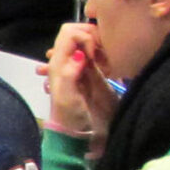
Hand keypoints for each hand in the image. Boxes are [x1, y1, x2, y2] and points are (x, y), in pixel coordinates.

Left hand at [43, 22, 118, 148]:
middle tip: (101, 58)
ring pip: (91, 44)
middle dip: (93, 40)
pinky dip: (106, 57)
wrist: (80, 136)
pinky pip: (99, 57)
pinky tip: (110, 70)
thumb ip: (70, 73)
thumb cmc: (71, 118)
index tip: (92, 53)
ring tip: (107, 65)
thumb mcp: (67, 96)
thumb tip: (80, 53)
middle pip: (80, 34)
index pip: (68, 33)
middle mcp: (70, 62)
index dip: (83, 37)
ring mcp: (83, 68)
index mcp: (59, 63)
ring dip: (101, 49)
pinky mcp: (96, 76)